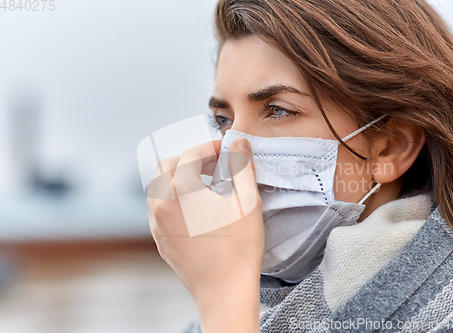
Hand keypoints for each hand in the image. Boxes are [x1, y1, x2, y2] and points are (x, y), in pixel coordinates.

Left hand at [147, 138, 262, 332]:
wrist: (225, 291)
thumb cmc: (239, 248)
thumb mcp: (247, 202)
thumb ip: (242, 167)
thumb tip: (239, 144)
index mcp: (180, 191)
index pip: (190, 154)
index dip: (209, 147)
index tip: (225, 150)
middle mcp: (161, 205)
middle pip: (166, 165)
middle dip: (189, 159)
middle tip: (214, 164)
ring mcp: (157, 224)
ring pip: (159, 186)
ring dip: (179, 177)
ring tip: (206, 185)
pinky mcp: (160, 239)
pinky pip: (159, 207)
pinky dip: (174, 197)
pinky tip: (197, 208)